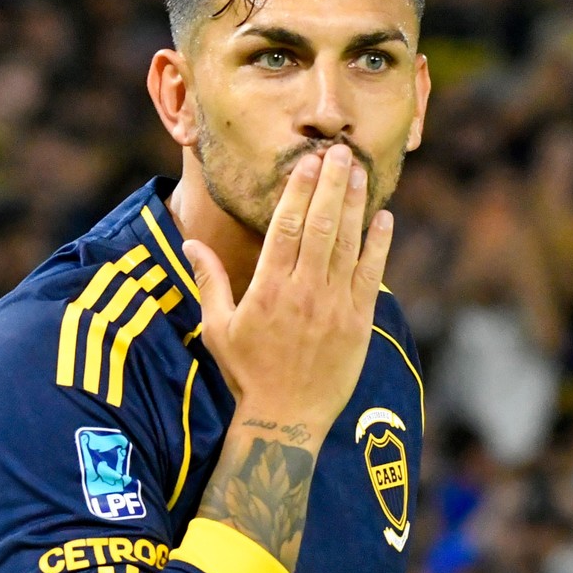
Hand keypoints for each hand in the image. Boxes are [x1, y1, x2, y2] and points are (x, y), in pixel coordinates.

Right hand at [182, 144, 392, 441]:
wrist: (284, 420)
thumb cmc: (246, 373)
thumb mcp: (218, 328)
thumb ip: (209, 281)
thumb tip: (189, 242)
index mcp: (268, 289)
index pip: (287, 227)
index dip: (299, 190)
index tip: (308, 161)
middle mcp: (304, 292)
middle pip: (322, 226)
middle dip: (332, 185)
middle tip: (340, 151)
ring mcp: (335, 307)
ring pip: (349, 244)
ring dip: (356, 204)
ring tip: (360, 171)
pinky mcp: (359, 323)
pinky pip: (371, 275)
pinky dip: (379, 244)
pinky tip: (383, 218)